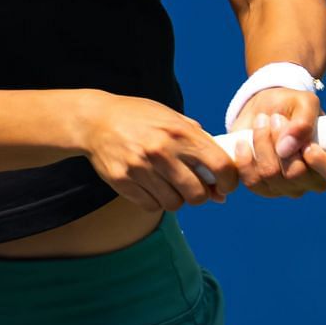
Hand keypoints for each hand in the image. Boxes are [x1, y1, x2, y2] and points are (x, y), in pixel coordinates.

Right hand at [80, 92, 238, 211]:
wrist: (96, 120)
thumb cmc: (141, 118)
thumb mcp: (173, 119)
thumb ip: (199, 145)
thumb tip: (221, 185)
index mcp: (180, 132)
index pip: (220, 165)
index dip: (229, 181)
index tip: (225, 186)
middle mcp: (161, 150)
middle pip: (197, 194)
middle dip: (200, 196)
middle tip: (193, 188)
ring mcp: (140, 167)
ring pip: (174, 204)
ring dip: (176, 199)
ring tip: (169, 186)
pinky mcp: (122, 180)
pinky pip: (151, 206)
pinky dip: (155, 201)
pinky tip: (150, 187)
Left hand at [230, 87, 325, 198]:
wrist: (264, 109)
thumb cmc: (291, 106)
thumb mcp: (303, 102)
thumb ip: (303, 122)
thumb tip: (286, 148)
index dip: (320, 161)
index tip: (306, 142)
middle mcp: (312, 180)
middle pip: (296, 174)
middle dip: (279, 141)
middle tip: (275, 118)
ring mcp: (288, 188)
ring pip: (271, 175)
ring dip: (262, 144)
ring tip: (261, 122)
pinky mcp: (264, 188)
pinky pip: (253, 182)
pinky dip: (244, 160)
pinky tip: (243, 143)